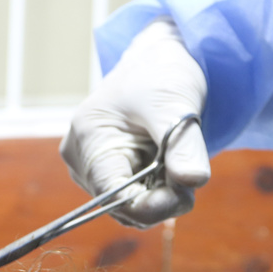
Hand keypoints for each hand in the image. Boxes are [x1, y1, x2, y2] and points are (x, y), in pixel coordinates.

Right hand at [61, 16, 208, 227]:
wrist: (156, 63)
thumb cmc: (161, 74)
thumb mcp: (176, 104)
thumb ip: (183, 145)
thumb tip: (192, 181)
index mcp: (88, 139)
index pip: (114, 197)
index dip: (153, 205)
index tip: (187, 193)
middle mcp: (80, 160)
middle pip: (122, 207)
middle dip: (161, 198)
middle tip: (188, 168)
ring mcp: (89, 170)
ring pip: (130, 208)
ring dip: (161, 195)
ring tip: (176, 159)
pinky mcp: (104, 174)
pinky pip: (133, 200)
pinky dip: (156, 191)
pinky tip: (165, 164)